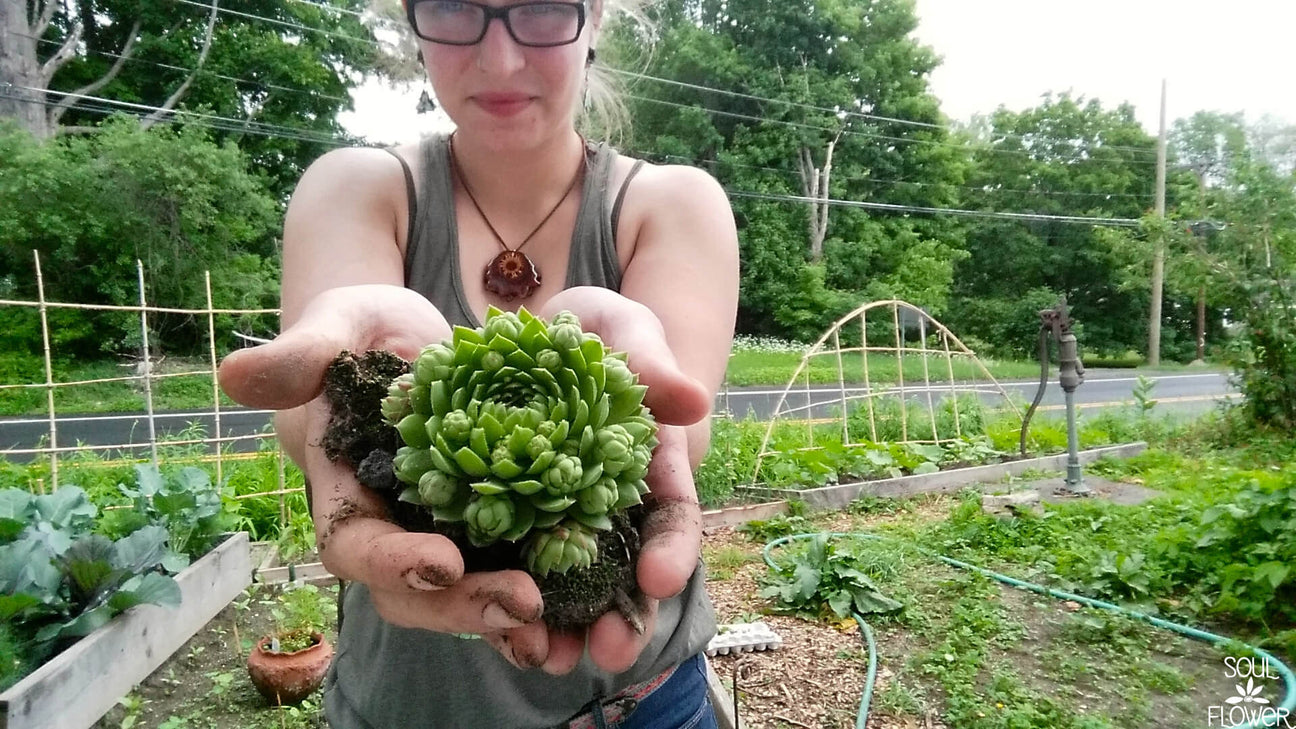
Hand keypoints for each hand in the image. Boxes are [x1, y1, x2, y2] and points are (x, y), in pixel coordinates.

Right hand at [219, 285, 549, 667]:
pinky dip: (537, 600)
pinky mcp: (490, 527)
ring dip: (504, 616)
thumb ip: (302, 355)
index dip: (393, 560)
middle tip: (523, 603)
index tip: (442, 562)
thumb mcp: (340, 326)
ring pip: (463, 596)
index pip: (355, 544)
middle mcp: (391, 527)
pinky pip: (508, 574)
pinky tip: (577, 614)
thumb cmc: (366, 330)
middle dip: (464, 604)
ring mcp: (439, 534)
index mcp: (346, 492)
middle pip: (415, 591)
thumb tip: (234, 373)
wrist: (417, 339)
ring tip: (553, 627)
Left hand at [536, 287, 711, 675]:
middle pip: (626, 568)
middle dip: (621, 614)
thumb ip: (652, 361)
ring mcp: (560, 516)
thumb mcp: (625, 331)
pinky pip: (511, 566)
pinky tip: (495, 632)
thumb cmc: (595, 330)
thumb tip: (693, 399)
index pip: (672, 512)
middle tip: (609, 651)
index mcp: (649, 464)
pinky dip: (505, 602)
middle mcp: (611, 502)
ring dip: (564, 625)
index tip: (660, 580)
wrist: (536, 332)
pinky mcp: (510, 518)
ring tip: (549, 659)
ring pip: (570, 583)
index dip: (671, 549)